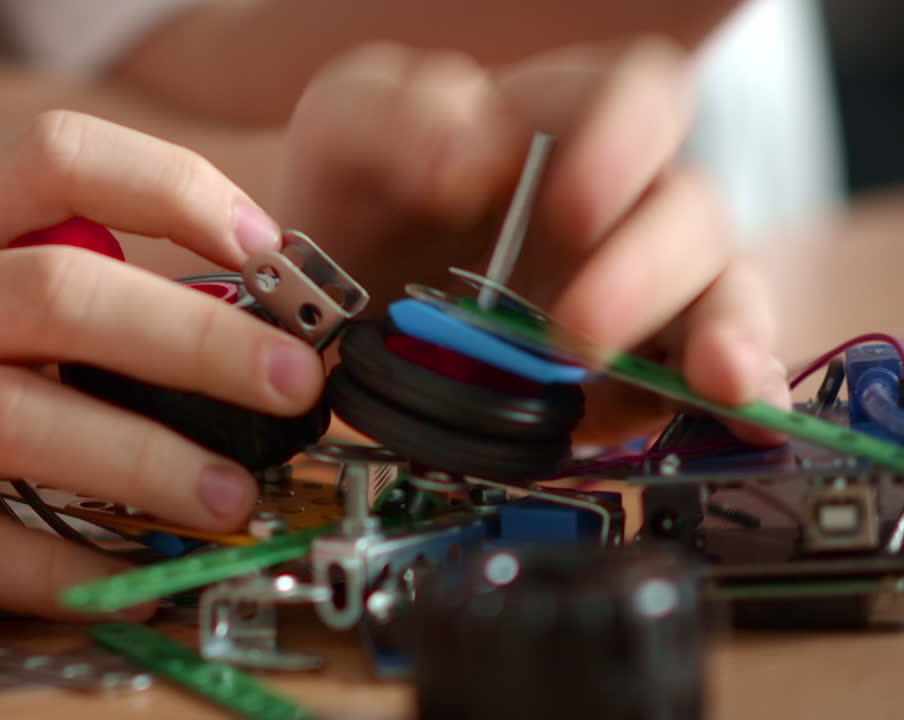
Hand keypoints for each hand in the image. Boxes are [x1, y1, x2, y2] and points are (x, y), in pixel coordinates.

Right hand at [0, 111, 326, 619]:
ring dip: (142, 458)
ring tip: (231, 497)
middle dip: (191, 338)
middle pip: (55, 291)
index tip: (262, 244)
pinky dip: (62, 560)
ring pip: (16, 413)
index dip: (169, 187)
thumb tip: (222, 322)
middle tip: (292, 380)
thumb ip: (51, 287)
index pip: (52, 161)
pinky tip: (129, 571)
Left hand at [276, 40, 789, 444]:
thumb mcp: (347, 127)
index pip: (634, 97)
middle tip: (576, 329)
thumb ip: (398, 116)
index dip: (624, 143)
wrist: (324, 297)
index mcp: (554, 124)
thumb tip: (466, 153)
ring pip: (723, 290)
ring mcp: (633, 285)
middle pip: (687, 206)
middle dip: (645, 269)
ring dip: (721, 333)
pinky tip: (742, 417)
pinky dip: (737, 399)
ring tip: (710, 378)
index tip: (572, 207)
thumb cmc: (352, 197)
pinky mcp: (633, 367)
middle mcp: (612, 201)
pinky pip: (708, 375)